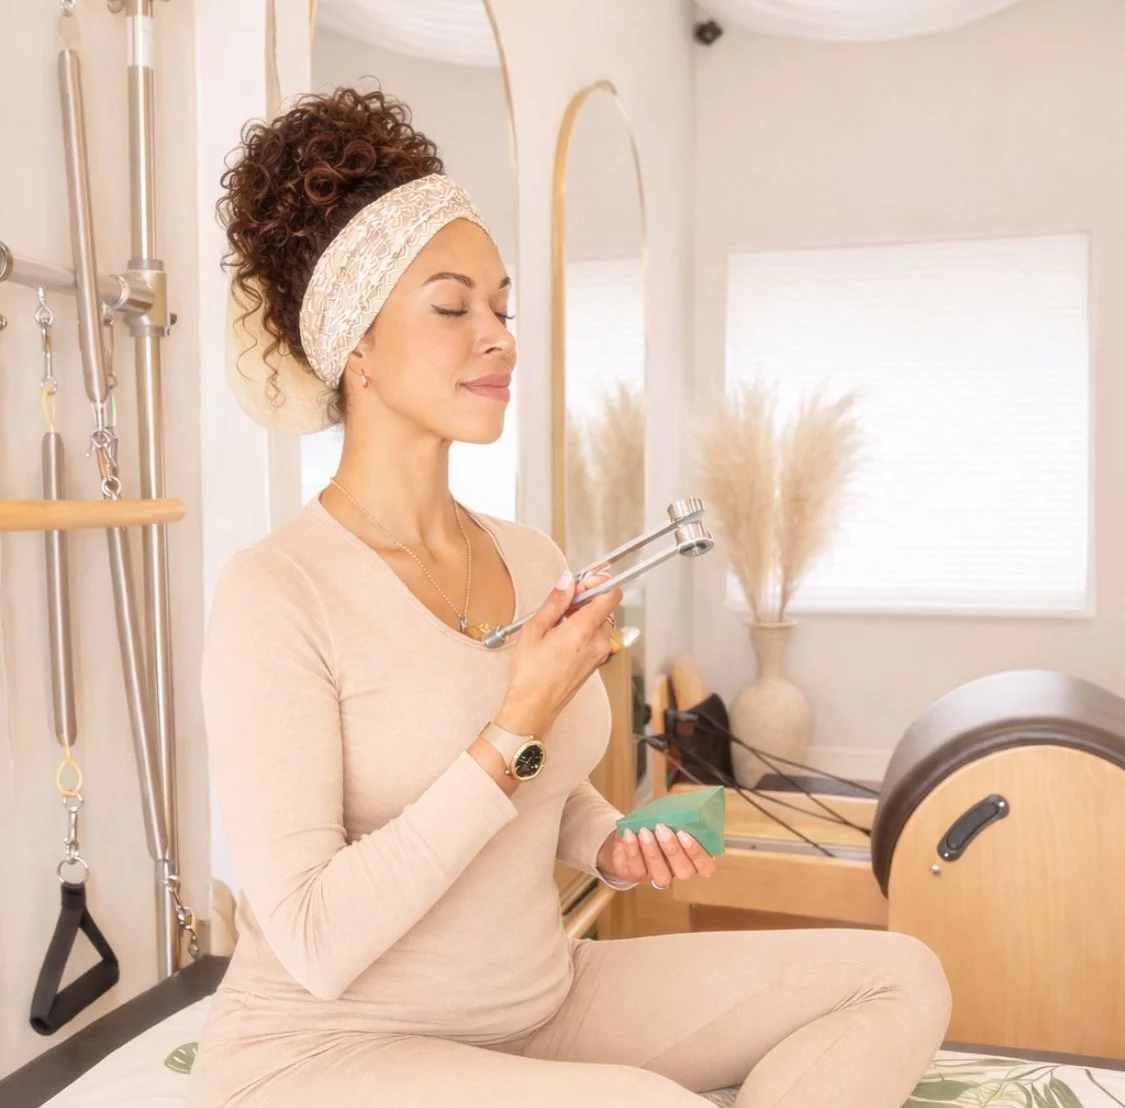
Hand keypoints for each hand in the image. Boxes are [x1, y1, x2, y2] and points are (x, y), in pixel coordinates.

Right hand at [495, 567, 622, 737]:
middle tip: (562, 603)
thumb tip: (567, 581)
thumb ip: (555, 602)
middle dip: (586, 600)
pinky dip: (583, 631)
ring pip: (600, 623)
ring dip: (583, 617)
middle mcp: (598, 642)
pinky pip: (596, 638)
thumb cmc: (531, 674)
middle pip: (604, 608)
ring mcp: (600, 655)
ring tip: (557, 625)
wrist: (533, 708)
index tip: (584, 580)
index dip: (599, 582)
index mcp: (584, 630)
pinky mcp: (596, 663)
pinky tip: (562, 638)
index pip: (610, 595)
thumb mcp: (535, 630)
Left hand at [595, 823, 717, 889]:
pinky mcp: (638, 876)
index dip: (697, 853)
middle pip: (684, 872)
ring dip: (653, 852)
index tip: (684, 834)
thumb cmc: (655, 824)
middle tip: (662, 828)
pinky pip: (637, 869)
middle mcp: (679, 871)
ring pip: (661, 875)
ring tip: (644, 831)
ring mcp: (659, 877)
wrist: (629, 833)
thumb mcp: (668, 817)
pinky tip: (629, 834)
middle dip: (673, 849)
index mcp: (693, 858)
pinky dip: (633, 850)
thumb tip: (678, 805)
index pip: (706, 867)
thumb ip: (677, 816)